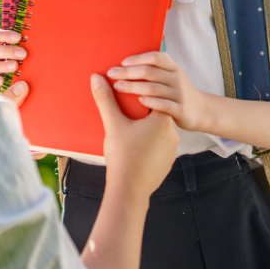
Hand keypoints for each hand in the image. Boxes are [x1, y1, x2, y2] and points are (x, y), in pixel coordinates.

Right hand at [0, 28, 29, 108]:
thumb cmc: (1, 74)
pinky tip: (1, 80)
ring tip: (14, 66)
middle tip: (22, 54)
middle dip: (6, 51)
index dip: (4, 35)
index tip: (18, 37)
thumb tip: (25, 53)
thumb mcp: (7, 64)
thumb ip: (13, 57)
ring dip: (0, 65)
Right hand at [90, 74, 177, 199]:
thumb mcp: (113, 125)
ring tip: (129, 132)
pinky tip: (135, 149)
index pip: (155, 99)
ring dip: (146, 131)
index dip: (141, 96)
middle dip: (142, 114)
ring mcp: (172, 150)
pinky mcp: (167, 163)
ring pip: (158, 133)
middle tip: (126, 114)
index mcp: (163, 120)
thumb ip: (106, 100)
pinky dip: (148, 146)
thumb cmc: (123, 156)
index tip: (130, 96)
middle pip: (157, 115)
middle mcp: (172, 134)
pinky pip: (158, 148)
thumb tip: (97, 78)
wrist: (129, 190)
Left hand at [107, 52, 210, 131]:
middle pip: (149, 72)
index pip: (155, 57)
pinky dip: (150, 101)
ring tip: (118, 86)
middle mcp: (177, 78)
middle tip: (112, 73)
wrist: (203, 110)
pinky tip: (138, 101)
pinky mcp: (181, 110)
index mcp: (173, 68)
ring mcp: (179, 94)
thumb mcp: (172, 77)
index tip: (122, 62)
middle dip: (128, 72)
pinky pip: (163, 104)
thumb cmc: (178, 92)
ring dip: (133, 86)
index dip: (138, 58)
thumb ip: (156, 70)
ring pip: (153, 88)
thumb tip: (127, 64)